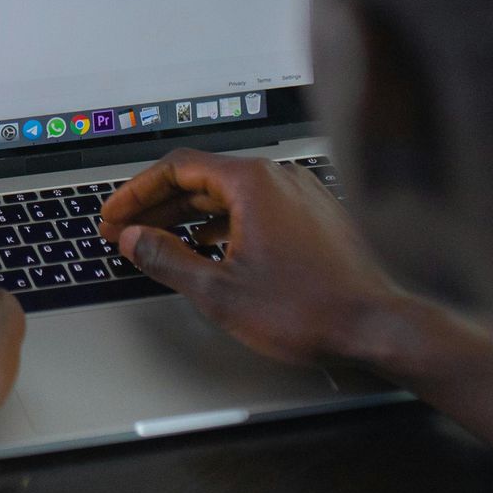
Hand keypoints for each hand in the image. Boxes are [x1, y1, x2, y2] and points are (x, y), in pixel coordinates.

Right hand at [100, 149, 405, 367]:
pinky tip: (210, 247)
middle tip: (128, 231)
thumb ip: (168, 259)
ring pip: (230, 193)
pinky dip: (223, 222)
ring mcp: (300, 194)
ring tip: (161, 241)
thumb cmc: (310, 309)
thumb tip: (136, 239)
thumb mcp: (220, 291)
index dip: (137, 193)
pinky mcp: (314, 216)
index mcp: (252, 182)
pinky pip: (256, 206)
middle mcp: (278, 178)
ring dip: (189, 215)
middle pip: (202, 177)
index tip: (116, 215)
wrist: (376, 325)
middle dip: (159, 205)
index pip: (177, 167)